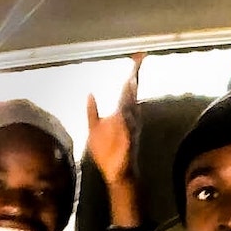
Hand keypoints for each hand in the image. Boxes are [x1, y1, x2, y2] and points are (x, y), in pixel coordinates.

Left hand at [86, 54, 141, 187]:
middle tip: (139, 57)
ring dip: (132, 91)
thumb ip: (92, 111)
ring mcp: (129, 126)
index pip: (125, 90)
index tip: (136, 58)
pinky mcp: (128, 137)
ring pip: (131, 105)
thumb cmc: (107, 153)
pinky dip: (128, 112)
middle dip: (135, 75)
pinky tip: (127, 101)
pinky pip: (128, 122)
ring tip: (133, 74)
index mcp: (121, 114)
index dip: (130, 74)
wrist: (114, 173)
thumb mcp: (94, 128)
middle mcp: (128, 117)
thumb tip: (90, 94)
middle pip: (131, 92)